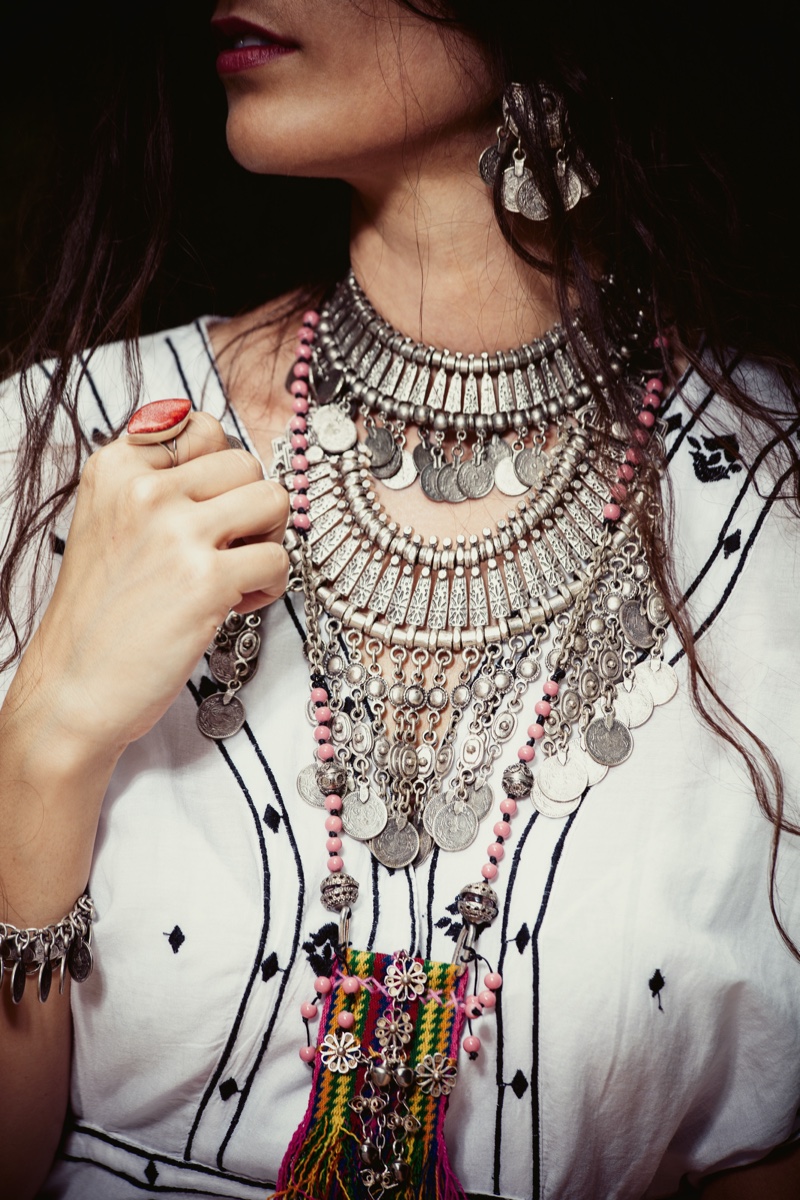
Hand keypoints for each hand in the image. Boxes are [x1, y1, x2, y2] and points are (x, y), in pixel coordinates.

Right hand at [25, 411, 288, 755]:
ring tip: (236, 573)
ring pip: (275, 501)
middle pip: (248, 463)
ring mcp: (177, 533)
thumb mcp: (108, 522)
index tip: (208, 511)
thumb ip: (156, 479)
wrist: (71, 689)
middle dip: (251, 507)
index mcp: (117, 468)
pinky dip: (269, 587)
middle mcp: (144, 491)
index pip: (206, 428)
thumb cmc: (99, 614)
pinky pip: (278, 560)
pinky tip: (233, 606)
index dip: (222, 474)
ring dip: (269, 541)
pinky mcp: (208, 580)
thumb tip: (224, 446)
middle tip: (229, 548)